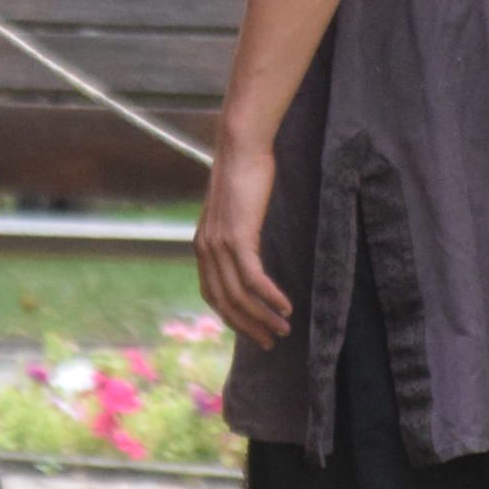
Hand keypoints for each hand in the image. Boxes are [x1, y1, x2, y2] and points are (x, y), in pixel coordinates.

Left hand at [195, 140, 293, 349]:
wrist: (240, 147)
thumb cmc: (244, 175)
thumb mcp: (236, 211)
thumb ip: (237, 234)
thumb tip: (250, 253)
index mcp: (202, 245)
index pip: (213, 295)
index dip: (233, 317)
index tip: (253, 331)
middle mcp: (205, 249)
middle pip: (225, 302)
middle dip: (249, 326)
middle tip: (272, 342)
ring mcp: (219, 244)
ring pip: (240, 295)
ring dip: (264, 316)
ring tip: (284, 329)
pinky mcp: (237, 237)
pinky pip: (254, 278)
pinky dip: (270, 296)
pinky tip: (286, 306)